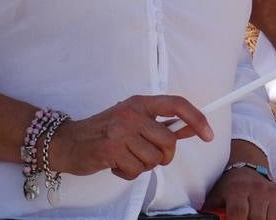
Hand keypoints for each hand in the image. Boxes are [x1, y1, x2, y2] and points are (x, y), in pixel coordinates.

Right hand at [50, 95, 212, 179]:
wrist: (67, 142)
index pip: (176, 103)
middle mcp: (130, 113)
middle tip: (145, 155)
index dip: (197, 119)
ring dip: (142, 166)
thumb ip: (159, 124)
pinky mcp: (111, 149)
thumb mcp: (131, 121)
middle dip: (163, 156)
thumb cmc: (102, 132)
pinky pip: (137, 171)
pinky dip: (128, 173)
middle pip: (169, 142)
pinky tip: (115, 163)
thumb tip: (191, 128)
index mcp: (137, 103)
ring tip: (125, 157)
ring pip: (154, 160)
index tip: (208, 135)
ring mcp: (120, 131)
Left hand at [204, 163, 275, 219]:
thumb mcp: (218, 196)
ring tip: (255, 217)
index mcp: (237, 190)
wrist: (247, 170)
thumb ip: (214, 210)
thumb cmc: (230, 187)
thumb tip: (207, 219)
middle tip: (247, 219)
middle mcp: (258, 190)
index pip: (238, 212)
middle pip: (258, 219)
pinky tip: (270, 216)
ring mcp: (274, 194)